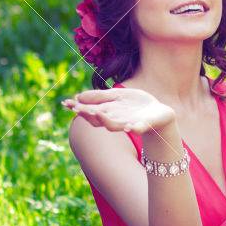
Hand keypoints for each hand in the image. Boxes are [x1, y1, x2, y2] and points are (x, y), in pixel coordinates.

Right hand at [61, 87, 176, 135]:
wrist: (158, 113)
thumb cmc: (135, 105)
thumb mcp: (116, 96)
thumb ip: (99, 97)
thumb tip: (78, 97)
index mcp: (108, 112)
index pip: (90, 111)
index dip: (79, 107)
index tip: (67, 103)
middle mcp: (116, 120)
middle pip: (99, 119)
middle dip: (88, 114)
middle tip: (78, 109)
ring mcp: (129, 123)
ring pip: (115, 125)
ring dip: (106, 121)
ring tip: (97, 114)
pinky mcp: (144, 125)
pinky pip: (138, 128)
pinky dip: (135, 128)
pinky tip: (130, 126)